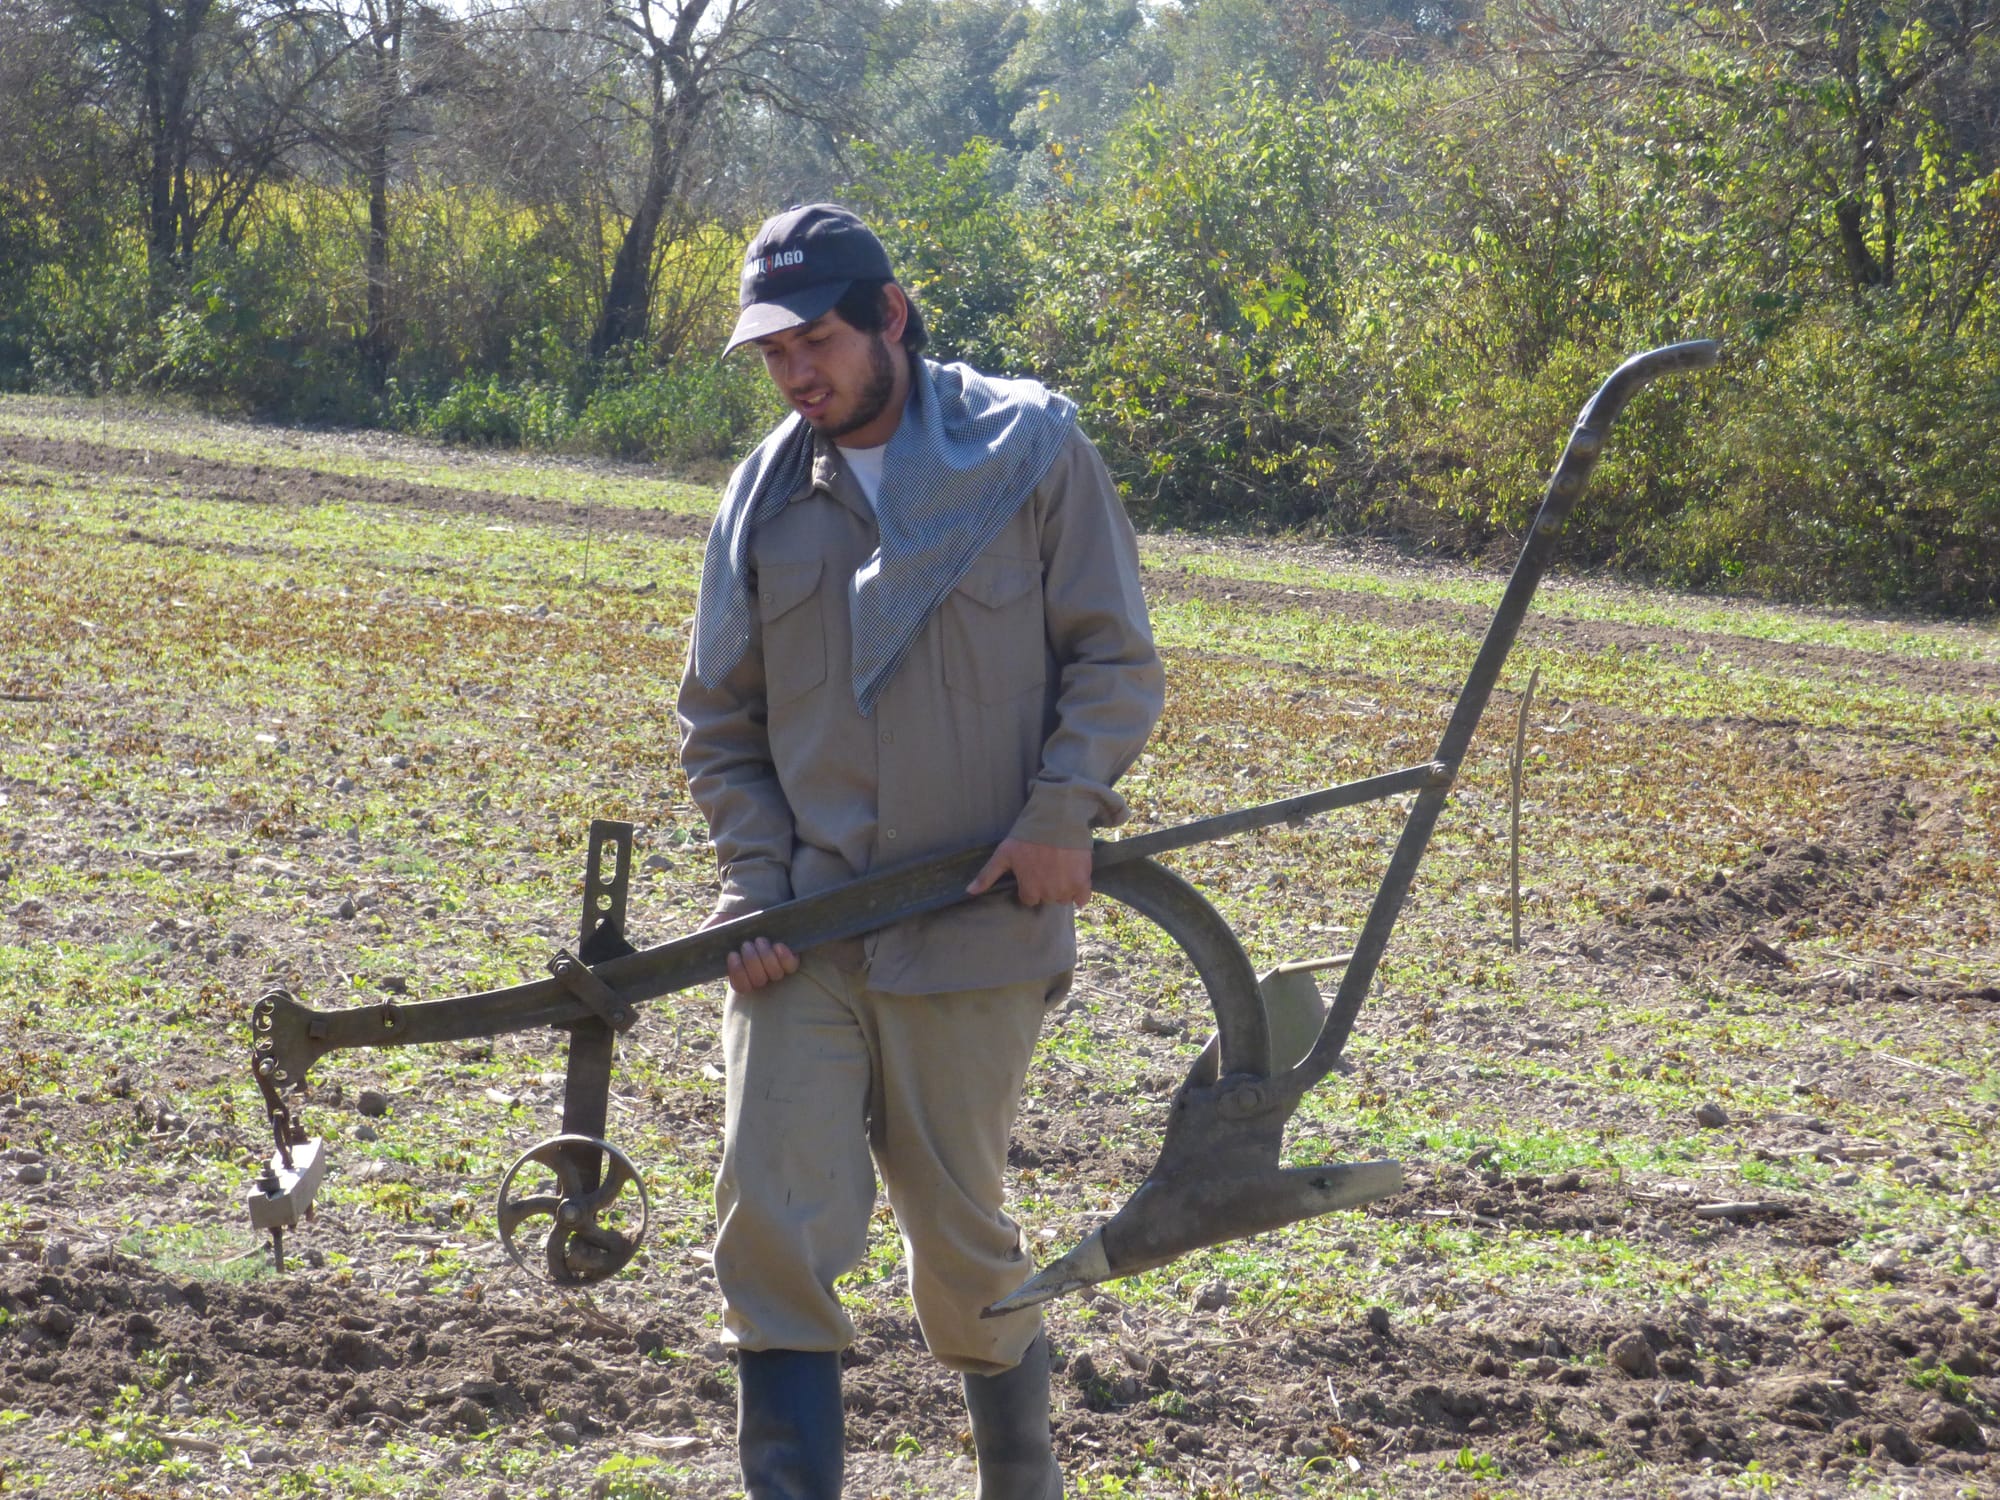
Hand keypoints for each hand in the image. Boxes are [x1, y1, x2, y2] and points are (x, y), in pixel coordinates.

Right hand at [700, 909, 798, 993]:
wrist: (746, 906)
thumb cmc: (727, 923)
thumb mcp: (710, 932)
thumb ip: (701, 946)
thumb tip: (686, 956)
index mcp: (740, 972)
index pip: (741, 986)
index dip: (738, 974)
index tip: (732, 955)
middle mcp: (758, 972)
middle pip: (759, 981)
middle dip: (752, 962)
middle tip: (746, 944)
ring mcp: (774, 965)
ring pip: (775, 974)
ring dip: (766, 958)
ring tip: (759, 940)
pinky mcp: (789, 955)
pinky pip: (791, 966)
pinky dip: (785, 957)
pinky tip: (778, 945)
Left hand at [967, 837, 1092, 908]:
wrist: (1057, 819)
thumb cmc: (1027, 836)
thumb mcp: (1004, 854)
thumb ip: (987, 875)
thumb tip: (969, 892)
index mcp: (1030, 889)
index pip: (1029, 899)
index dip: (1029, 886)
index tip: (1032, 872)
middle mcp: (1048, 893)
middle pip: (1047, 898)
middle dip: (1045, 886)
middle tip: (1046, 867)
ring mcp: (1067, 888)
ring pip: (1063, 898)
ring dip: (1062, 889)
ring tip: (1059, 870)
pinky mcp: (1083, 880)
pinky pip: (1082, 898)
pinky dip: (1079, 893)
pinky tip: (1074, 880)